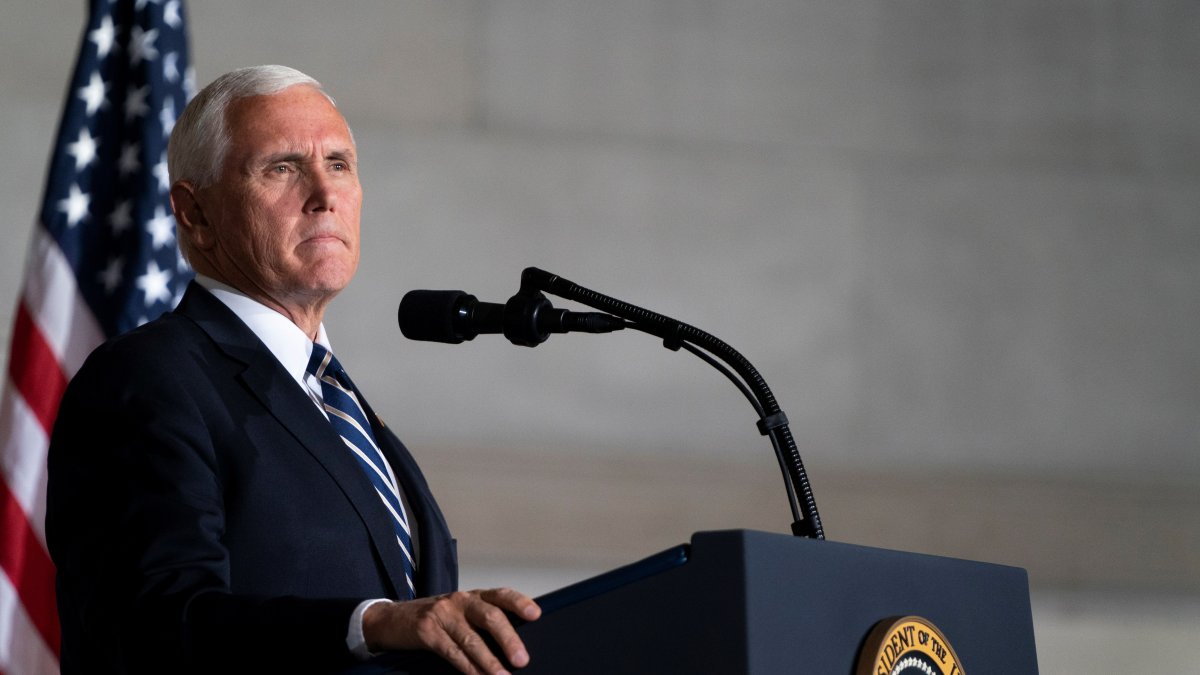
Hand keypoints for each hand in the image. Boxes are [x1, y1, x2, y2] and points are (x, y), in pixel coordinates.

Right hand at [363, 588, 541, 674]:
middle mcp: (459, 601)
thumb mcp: (460, 613)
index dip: (519, 603)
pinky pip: (451, 651)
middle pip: (489, 616)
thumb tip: (514, 645)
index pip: (500, 595)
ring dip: (489, 661)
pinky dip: (467, 667)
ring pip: (471, 639)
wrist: (391, 619)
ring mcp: (442, 614)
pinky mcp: (426, 631)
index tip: (536, 614)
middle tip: (522, 659)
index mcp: (473, 596)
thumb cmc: (435, 618)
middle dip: (508, 639)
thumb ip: (482, 621)